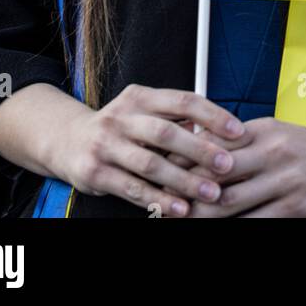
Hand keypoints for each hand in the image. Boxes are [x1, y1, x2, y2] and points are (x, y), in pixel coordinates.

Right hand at [59, 85, 252, 215]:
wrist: (67, 139)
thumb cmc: (120, 127)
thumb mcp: (143, 111)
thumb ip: (174, 118)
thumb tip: (219, 130)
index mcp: (140, 96)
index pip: (182, 100)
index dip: (212, 115)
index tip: (238, 131)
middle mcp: (121, 117)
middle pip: (167, 132)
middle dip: (201, 150)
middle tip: (228, 165)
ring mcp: (106, 144)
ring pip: (151, 164)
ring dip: (184, 181)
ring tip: (211, 193)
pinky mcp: (96, 172)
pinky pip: (133, 189)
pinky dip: (159, 200)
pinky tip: (180, 209)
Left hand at [168, 118, 305, 217]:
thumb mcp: (282, 134)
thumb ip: (247, 142)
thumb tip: (208, 151)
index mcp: (265, 129)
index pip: (214, 142)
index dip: (184, 158)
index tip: (162, 170)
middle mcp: (271, 151)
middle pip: (215, 172)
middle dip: (184, 189)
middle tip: (160, 202)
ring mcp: (283, 181)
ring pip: (229, 202)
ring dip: (201, 214)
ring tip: (179, 219)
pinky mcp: (295, 208)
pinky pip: (255, 222)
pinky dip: (234, 229)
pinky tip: (220, 231)